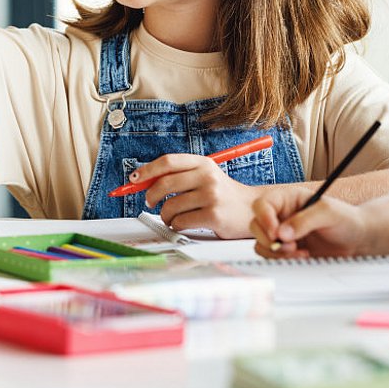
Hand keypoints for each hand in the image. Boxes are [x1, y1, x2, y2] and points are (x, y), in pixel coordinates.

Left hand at [133, 153, 264, 237]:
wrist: (253, 208)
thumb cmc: (223, 194)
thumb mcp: (205, 176)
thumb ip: (179, 176)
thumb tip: (142, 180)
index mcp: (202, 163)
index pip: (167, 162)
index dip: (147, 170)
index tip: (134, 179)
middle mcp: (207, 177)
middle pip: (164, 184)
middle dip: (151, 195)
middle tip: (151, 202)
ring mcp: (211, 196)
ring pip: (170, 206)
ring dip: (165, 216)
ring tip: (172, 217)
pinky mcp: (213, 216)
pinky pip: (181, 222)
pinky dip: (176, 225)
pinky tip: (184, 224)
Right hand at [249, 186, 367, 258]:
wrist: (358, 240)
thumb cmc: (346, 220)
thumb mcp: (328, 213)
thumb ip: (304, 220)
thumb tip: (282, 233)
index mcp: (287, 199)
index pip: (262, 205)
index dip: (264, 218)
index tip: (276, 233)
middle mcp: (280, 215)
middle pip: (256, 225)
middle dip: (270, 239)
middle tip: (290, 245)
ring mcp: (282, 233)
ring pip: (261, 243)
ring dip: (276, 251)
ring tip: (299, 251)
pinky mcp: (286, 249)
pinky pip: (271, 255)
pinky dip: (283, 259)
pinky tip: (303, 255)